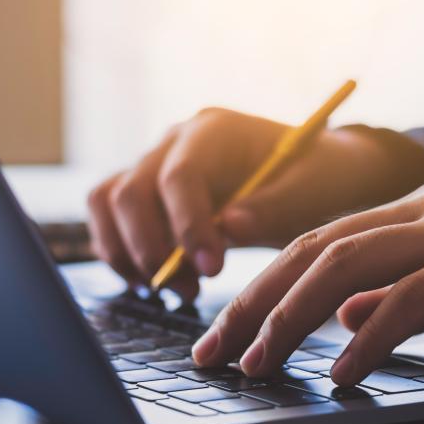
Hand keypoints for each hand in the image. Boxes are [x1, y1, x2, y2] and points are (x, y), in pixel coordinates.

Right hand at [86, 109, 415, 298]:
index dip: (189, 227)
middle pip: (130, 192)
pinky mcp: (146, 193)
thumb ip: (272, 207)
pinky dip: (118, 253)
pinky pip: (107, 216)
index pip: (180, 176)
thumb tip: (227, 227)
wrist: (315, 172)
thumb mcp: (312, 191)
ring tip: (172, 291)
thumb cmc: (317, 178)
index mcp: (215, 131)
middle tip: (190, 291)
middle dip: (152, 251)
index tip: (213, 271)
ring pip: (107, 202)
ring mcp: (154, 164)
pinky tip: (154, 284)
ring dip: (128, 254)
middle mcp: (174, 142)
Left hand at [192, 171, 423, 383]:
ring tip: (255, 365)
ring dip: (291, 318)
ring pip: (349, 265)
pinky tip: (341, 371)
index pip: (320, 243)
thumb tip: (344, 323)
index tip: (226, 333)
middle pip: (315, 250)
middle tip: (214, 355)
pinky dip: (370, 335)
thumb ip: (408, 295)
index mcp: (421, 210)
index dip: (264, 286)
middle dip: (253, 303)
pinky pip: (415, 296)